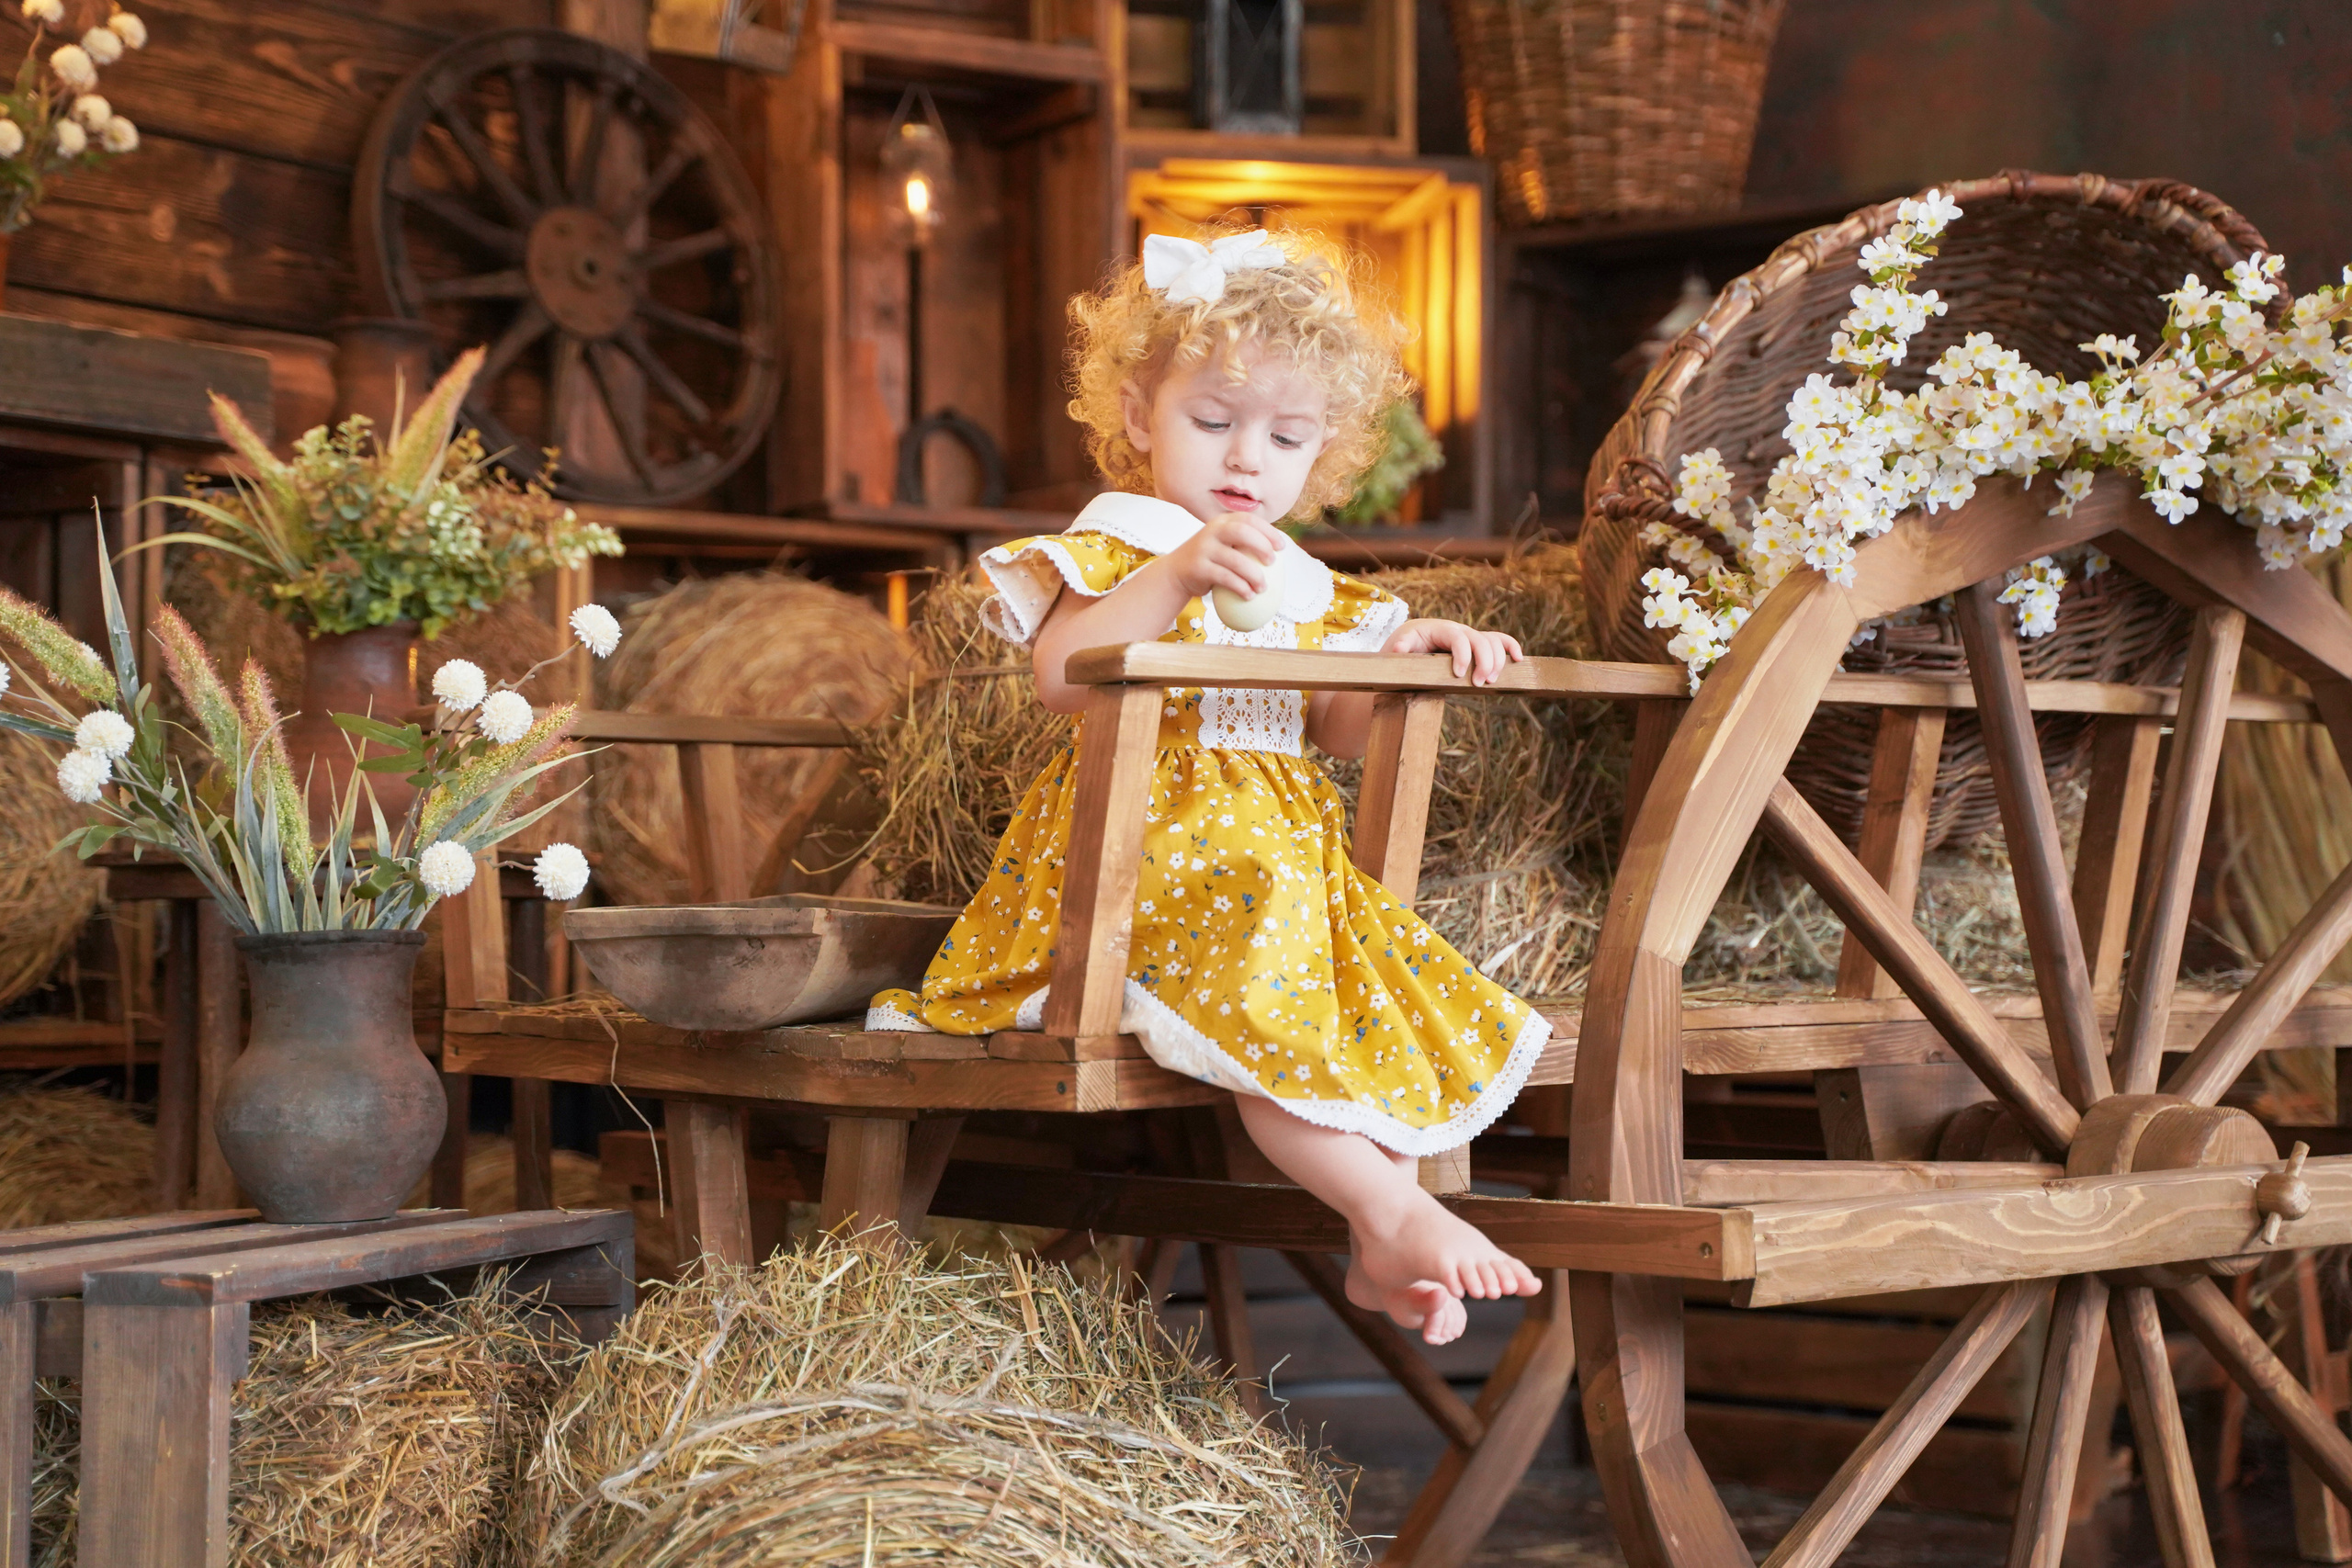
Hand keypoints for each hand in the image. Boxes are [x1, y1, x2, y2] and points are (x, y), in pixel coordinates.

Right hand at [1161, 511, 1285, 602]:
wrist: (1177, 573)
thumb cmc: (1210, 560)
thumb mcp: (1224, 545)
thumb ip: (1244, 543)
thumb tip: (1279, 553)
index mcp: (1222, 522)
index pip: (1249, 519)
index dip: (1268, 531)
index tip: (1281, 547)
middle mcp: (1212, 531)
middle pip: (1241, 532)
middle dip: (1261, 545)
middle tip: (1272, 562)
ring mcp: (1203, 548)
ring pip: (1234, 559)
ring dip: (1253, 574)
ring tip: (1263, 588)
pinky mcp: (1198, 567)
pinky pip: (1224, 578)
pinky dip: (1240, 587)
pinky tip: (1249, 596)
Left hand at [1383, 618, 1524, 685]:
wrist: (1408, 645)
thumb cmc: (1403, 648)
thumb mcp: (1396, 648)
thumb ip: (1399, 649)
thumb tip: (1398, 650)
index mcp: (1439, 629)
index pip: (1458, 637)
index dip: (1462, 655)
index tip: (1458, 675)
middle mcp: (1458, 630)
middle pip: (1480, 640)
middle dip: (1484, 661)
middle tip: (1478, 684)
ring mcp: (1470, 636)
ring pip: (1492, 641)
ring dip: (1497, 660)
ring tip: (1491, 681)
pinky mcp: (1477, 645)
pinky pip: (1498, 641)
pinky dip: (1511, 647)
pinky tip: (1518, 660)